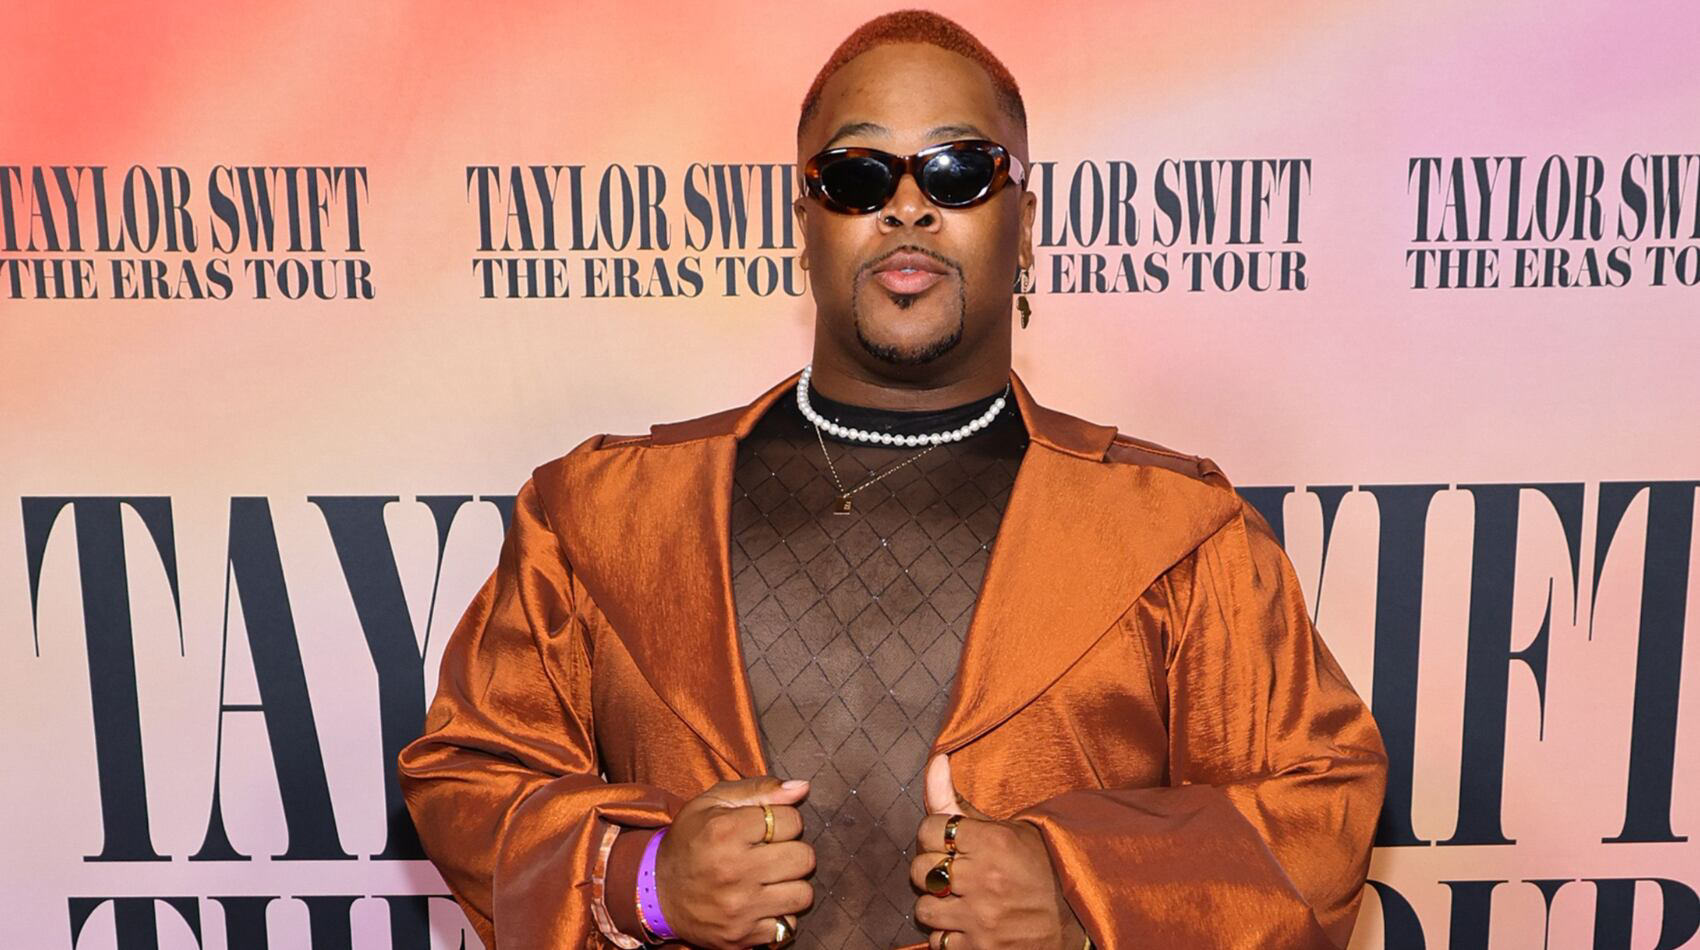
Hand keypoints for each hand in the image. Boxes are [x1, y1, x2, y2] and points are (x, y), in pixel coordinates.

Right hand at [655, 775, 814, 948]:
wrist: (657, 891)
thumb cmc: (691, 839)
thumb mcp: (714, 802)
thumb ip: (759, 789)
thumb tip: (803, 788)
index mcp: (726, 831)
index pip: (792, 820)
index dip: (784, 820)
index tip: (766, 828)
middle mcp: (733, 870)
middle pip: (804, 858)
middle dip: (793, 851)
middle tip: (772, 853)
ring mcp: (739, 907)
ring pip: (803, 894)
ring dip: (791, 884)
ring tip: (771, 878)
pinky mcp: (742, 935)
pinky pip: (789, 925)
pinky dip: (780, 914)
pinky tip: (762, 902)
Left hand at [911, 754, 1087, 949]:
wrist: (1078, 917)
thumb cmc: (1038, 865)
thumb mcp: (1004, 828)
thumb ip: (956, 800)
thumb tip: (934, 758)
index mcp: (993, 841)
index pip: (928, 829)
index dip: (934, 835)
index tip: (950, 843)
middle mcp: (985, 879)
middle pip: (920, 869)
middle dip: (932, 869)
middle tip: (954, 873)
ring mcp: (983, 918)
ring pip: (924, 909)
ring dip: (937, 906)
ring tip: (958, 900)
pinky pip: (938, 941)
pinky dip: (948, 935)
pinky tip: (966, 924)